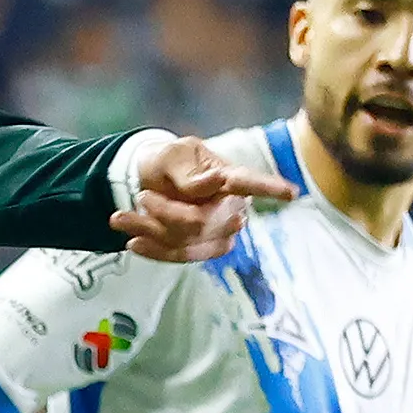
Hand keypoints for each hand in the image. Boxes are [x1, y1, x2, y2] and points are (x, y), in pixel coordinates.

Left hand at [112, 136, 296, 262]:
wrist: (147, 183)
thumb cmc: (167, 162)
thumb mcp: (171, 155)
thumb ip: (188, 170)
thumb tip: (215, 182)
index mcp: (229, 178)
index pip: (250, 183)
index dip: (270, 188)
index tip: (292, 193)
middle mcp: (231, 207)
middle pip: (204, 222)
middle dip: (166, 213)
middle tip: (141, 196)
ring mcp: (218, 232)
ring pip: (187, 242)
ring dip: (149, 231)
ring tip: (120, 218)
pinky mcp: (201, 250)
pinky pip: (178, 257)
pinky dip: (151, 250)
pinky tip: (131, 241)